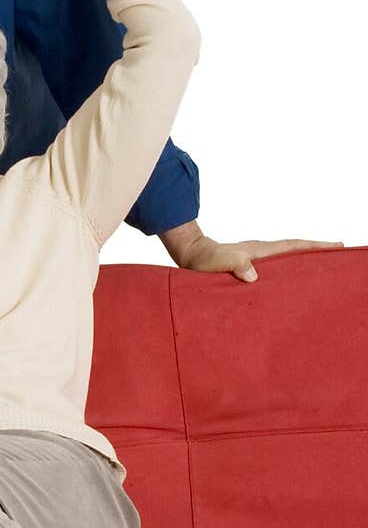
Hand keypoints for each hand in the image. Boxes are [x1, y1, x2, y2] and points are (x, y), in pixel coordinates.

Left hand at [175, 233, 344, 281]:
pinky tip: (290, 281)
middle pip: (295, 250)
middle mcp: (260, 252)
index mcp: (260, 250)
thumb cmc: (203, 259)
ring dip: (303, 262)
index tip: (335, 246)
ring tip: (320, 270)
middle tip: (337, 255)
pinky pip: (275, 268)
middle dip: (316, 252)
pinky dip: (287, 270)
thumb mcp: (219, 262)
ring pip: (286, 259)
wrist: (190, 255)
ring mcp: (255, 258)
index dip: (314, 247)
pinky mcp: (248, 267)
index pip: (293, 246)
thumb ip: (236, 265)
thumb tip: (253, 276)